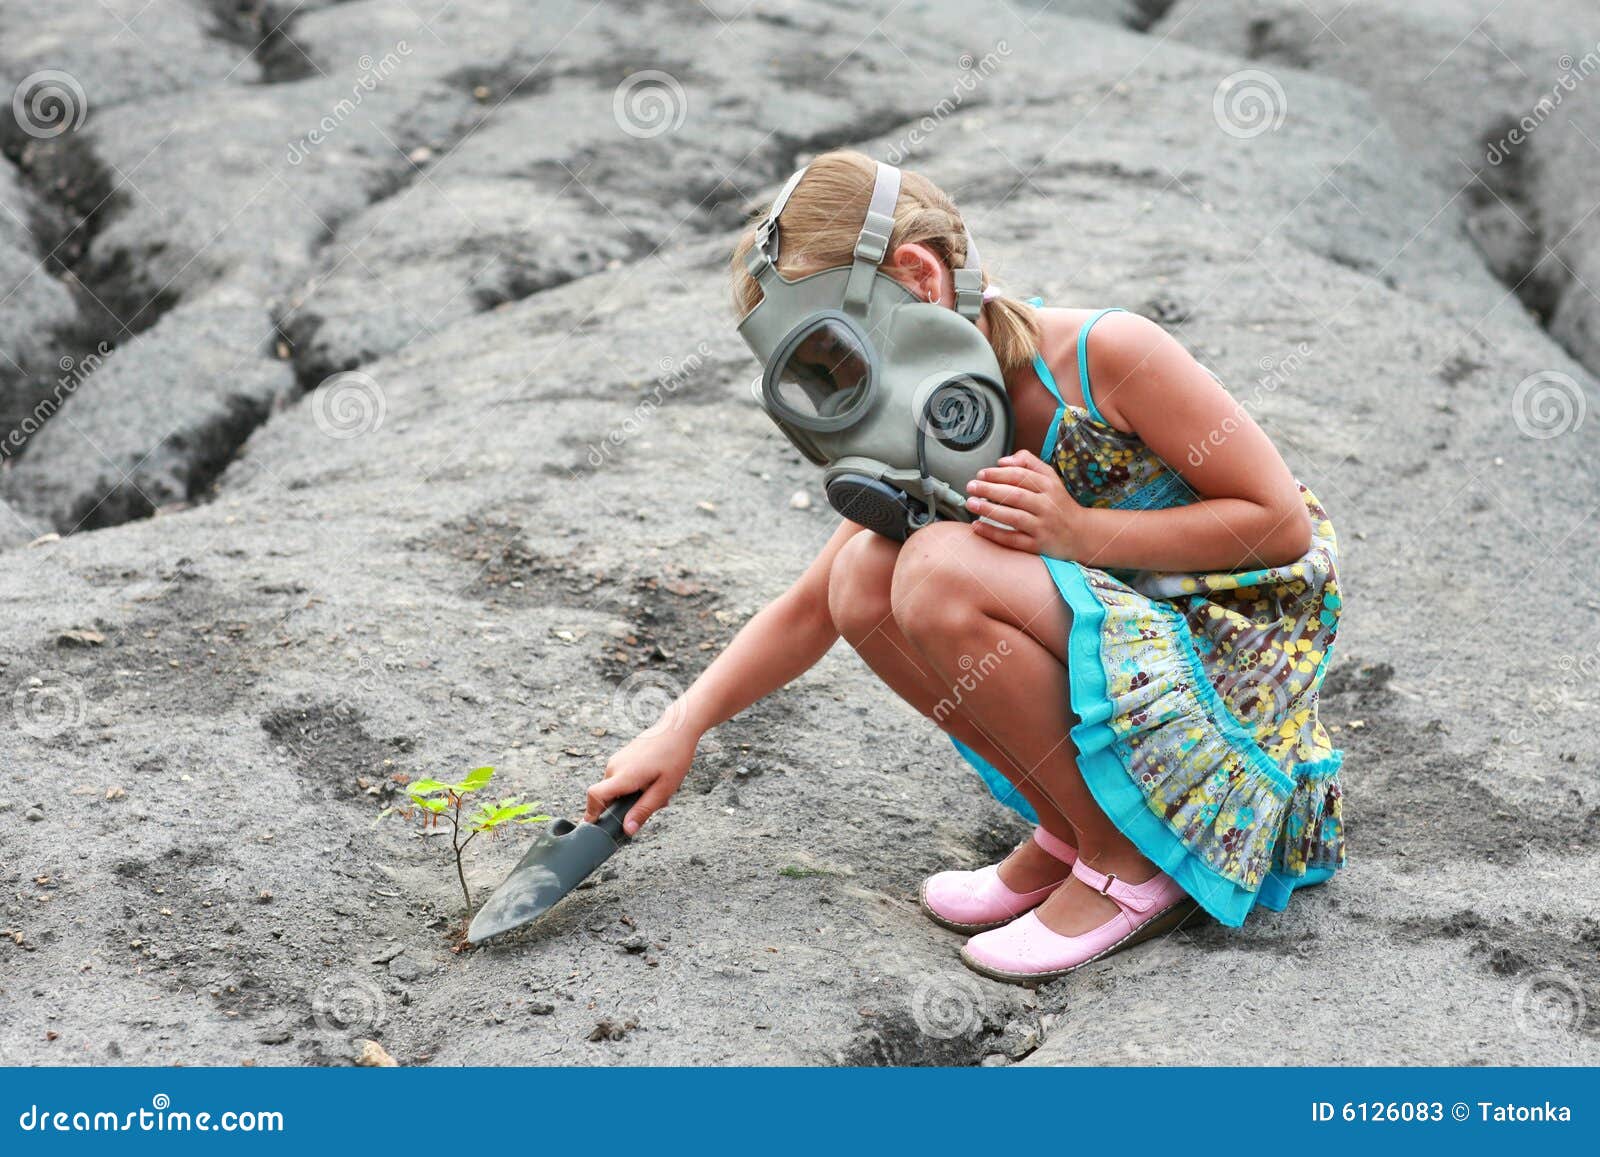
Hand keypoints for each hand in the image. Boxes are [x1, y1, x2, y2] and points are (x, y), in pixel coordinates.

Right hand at [584, 721, 697, 834]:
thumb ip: (643, 810)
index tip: (594, 828)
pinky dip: (632, 784)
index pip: (595, 796)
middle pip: (608, 797)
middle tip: (652, 804)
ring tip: (656, 790)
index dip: (591, 813)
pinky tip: (653, 780)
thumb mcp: (663, 789)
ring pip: (616, 788)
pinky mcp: (621, 757)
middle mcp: (614, 767)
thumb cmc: (674, 757)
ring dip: (632, 795)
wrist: (677, 728)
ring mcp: (616, 760)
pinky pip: (620, 778)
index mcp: (624, 775)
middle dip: (625, 807)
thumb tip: (627, 830)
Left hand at [964, 450, 1087, 558]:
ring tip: (971, 503)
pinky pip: (1012, 539)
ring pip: (1013, 517)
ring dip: (989, 510)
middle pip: (1015, 495)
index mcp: (1049, 486)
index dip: (998, 474)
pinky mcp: (1037, 545)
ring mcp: (1042, 526)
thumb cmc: (1059, 504)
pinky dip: (993, 533)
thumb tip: (1003, 460)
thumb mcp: (1051, 478)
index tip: (981, 474)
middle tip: (971, 487)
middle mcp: (1047, 505)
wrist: (1080, 533)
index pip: (1020, 476)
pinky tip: (977, 526)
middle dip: (989, 490)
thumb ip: (1029, 463)